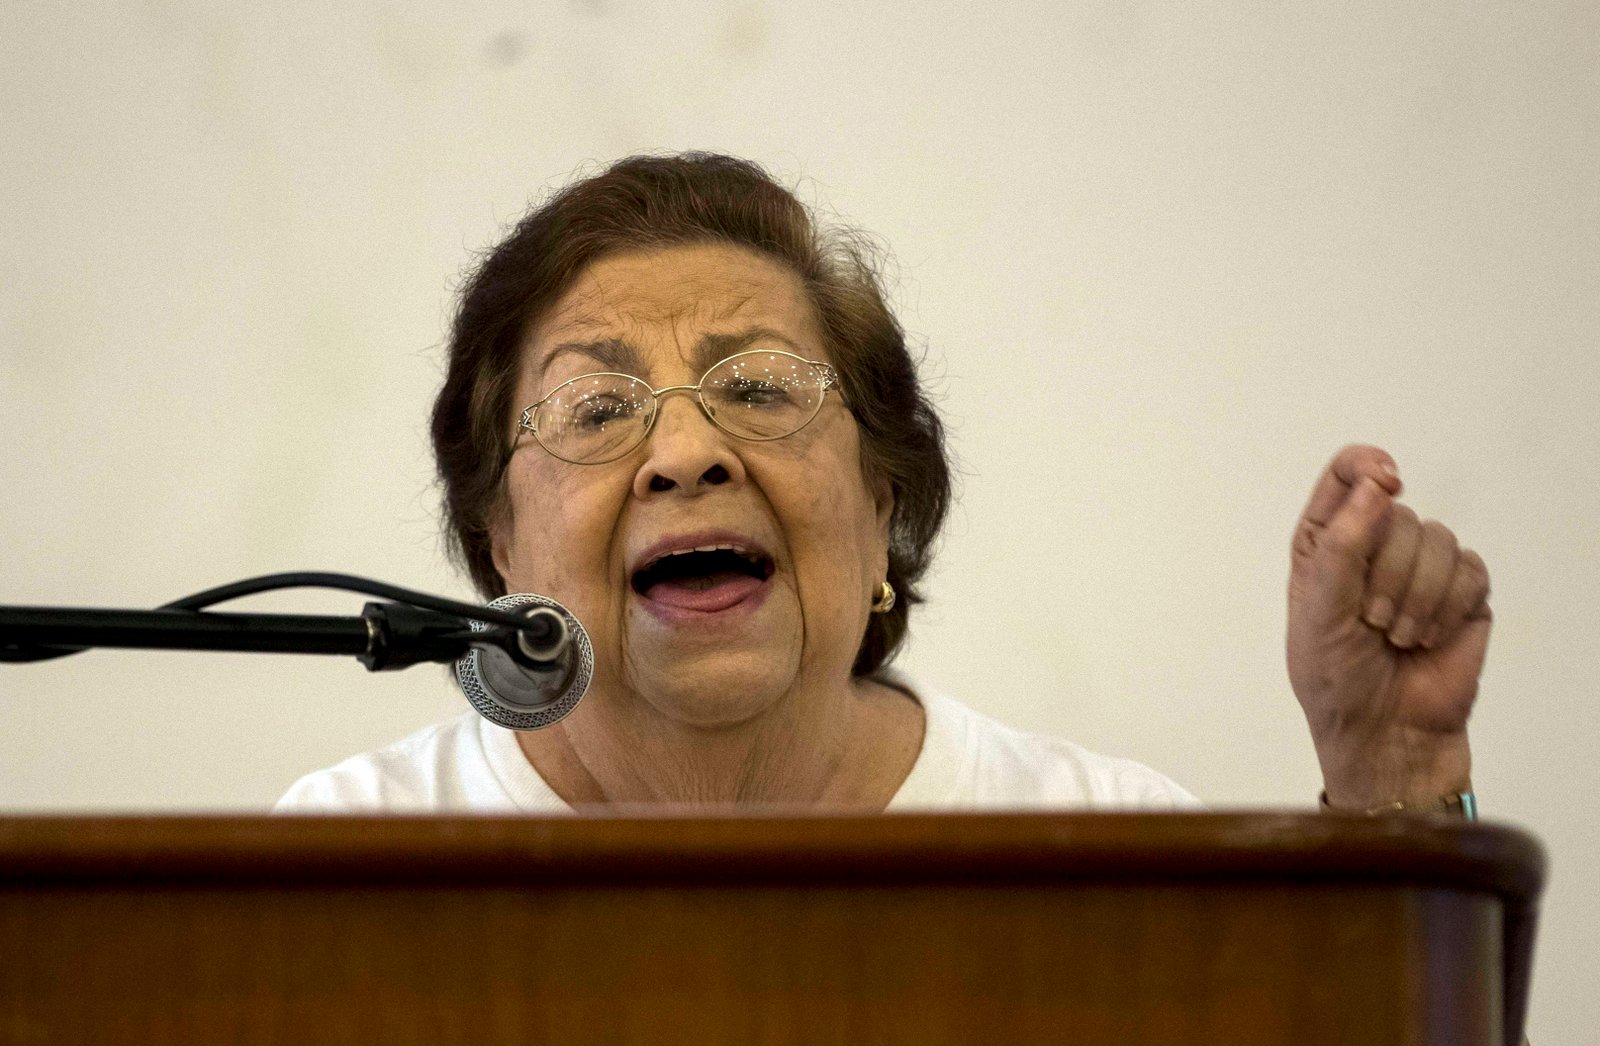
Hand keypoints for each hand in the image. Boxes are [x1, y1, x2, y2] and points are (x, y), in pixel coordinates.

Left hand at [1286, 445, 1491, 808]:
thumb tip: (1374, 488)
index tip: (1386, 479)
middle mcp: (1374, 549)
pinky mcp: (1464, 595)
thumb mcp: (1320, 612)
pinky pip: (1470, 570)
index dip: (1365, 466)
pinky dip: (1448, 609)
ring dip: (1416, 596)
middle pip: (1396, 513)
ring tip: (1397, 638)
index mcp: (1327, 545)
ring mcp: (1422, 570)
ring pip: (1437, 538)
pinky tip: (1428, 640)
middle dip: (1386, 573)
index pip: (1346, 478)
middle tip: (1370, 622)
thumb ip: (1343, 546)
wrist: (1386, 734)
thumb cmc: (1338, 680)